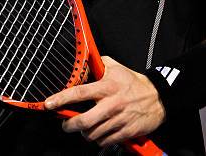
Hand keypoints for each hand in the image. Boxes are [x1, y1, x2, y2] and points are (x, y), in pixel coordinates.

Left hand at [45, 56, 165, 147]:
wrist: (157, 97)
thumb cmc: (132, 81)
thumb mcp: (113, 66)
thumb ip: (96, 64)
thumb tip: (80, 65)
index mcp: (106, 87)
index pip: (78, 93)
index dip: (61, 99)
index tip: (48, 104)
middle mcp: (110, 104)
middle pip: (84, 121)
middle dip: (69, 125)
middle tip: (65, 124)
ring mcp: (118, 120)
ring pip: (93, 134)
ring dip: (84, 133)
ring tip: (84, 128)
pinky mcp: (126, 132)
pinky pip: (105, 141)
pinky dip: (98, 140)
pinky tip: (99, 132)